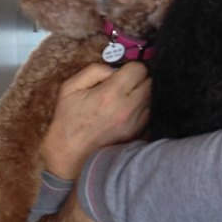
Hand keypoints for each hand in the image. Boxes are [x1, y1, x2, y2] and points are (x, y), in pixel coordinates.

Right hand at [41, 62, 150, 179]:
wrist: (70, 154)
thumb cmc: (68, 119)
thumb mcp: (70, 87)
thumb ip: (95, 70)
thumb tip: (116, 69)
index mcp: (110, 93)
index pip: (139, 69)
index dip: (131, 67)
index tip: (123, 72)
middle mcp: (127, 108)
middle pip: (150, 81)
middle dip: (139, 78)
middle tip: (125, 83)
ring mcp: (135, 122)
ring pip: (152, 96)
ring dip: (142, 93)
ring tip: (125, 98)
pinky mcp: (138, 133)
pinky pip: (150, 112)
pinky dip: (142, 107)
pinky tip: (127, 110)